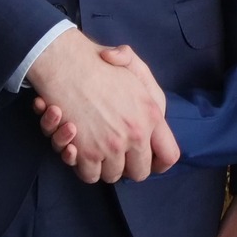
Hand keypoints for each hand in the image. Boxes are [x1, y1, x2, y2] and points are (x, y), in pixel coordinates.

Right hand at [24, 31, 178, 181]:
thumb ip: (145, 81)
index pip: (169, 155)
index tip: (147, 160)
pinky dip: (82, 167)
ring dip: (102, 167)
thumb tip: (145, 107)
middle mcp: (137, 134)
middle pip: (139, 172)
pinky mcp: (87, 153)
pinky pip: (90, 175)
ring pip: (112, 175)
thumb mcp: (132, 63)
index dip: (158, 163)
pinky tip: (76, 149)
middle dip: (127, 168)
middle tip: (114, 155)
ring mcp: (112, 146)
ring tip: (92, 147)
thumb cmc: (98, 61)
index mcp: (152, 114)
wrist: (67, 63)